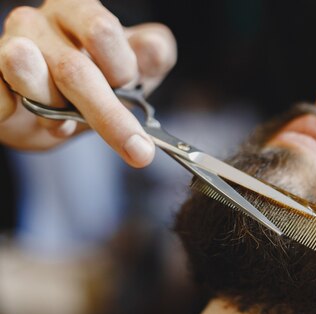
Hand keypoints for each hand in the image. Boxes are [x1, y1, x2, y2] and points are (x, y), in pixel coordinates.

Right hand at [0, 0, 176, 166]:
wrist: (55, 115)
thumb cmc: (101, 84)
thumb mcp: (136, 72)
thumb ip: (151, 58)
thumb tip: (153, 49)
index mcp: (82, 11)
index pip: (101, 32)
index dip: (120, 70)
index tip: (130, 90)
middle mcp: (41, 22)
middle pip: (71, 68)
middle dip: (108, 115)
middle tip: (138, 150)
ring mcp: (9, 46)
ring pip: (26, 73)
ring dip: (54, 112)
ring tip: (63, 122)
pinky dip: (12, 111)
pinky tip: (22, 114)